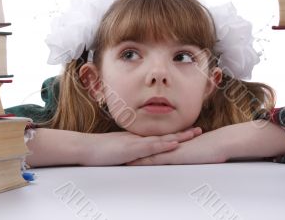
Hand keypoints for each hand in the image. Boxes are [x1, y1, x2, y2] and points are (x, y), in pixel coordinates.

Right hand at [79, 127, 201, 165]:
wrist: (86, 147)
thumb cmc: (99, 150)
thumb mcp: (118, 150)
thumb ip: (128, 151)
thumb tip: (136, 155)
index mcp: (137, 140)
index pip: (159, 137)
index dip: (174, 135)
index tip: (187, 133)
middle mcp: (140, 139)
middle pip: (165, 136)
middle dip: (182, 134)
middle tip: (198, 130)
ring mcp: (136, 143)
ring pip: (162, 139)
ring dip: (178, 137)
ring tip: (194, 134)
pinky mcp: (132, 149)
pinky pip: (151, 147)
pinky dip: (163, 145)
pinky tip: (174, 144)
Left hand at [127, 129, 226, 165]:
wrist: (220, 143)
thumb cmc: (211, 147)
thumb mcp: (194, 149)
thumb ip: (185, 150)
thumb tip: (180, 154)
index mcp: (171, 144)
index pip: (151, 145)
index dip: (138, 146)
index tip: (126, 148)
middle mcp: (167, 145)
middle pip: (145, 147)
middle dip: (130, 149)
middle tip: (116, 151)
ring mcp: (169, 150)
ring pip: (146, 153)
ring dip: (133, 155)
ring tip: (118, 157)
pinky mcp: (173, 156)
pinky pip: (155, 159)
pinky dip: (143, 161)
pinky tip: (132, 163)